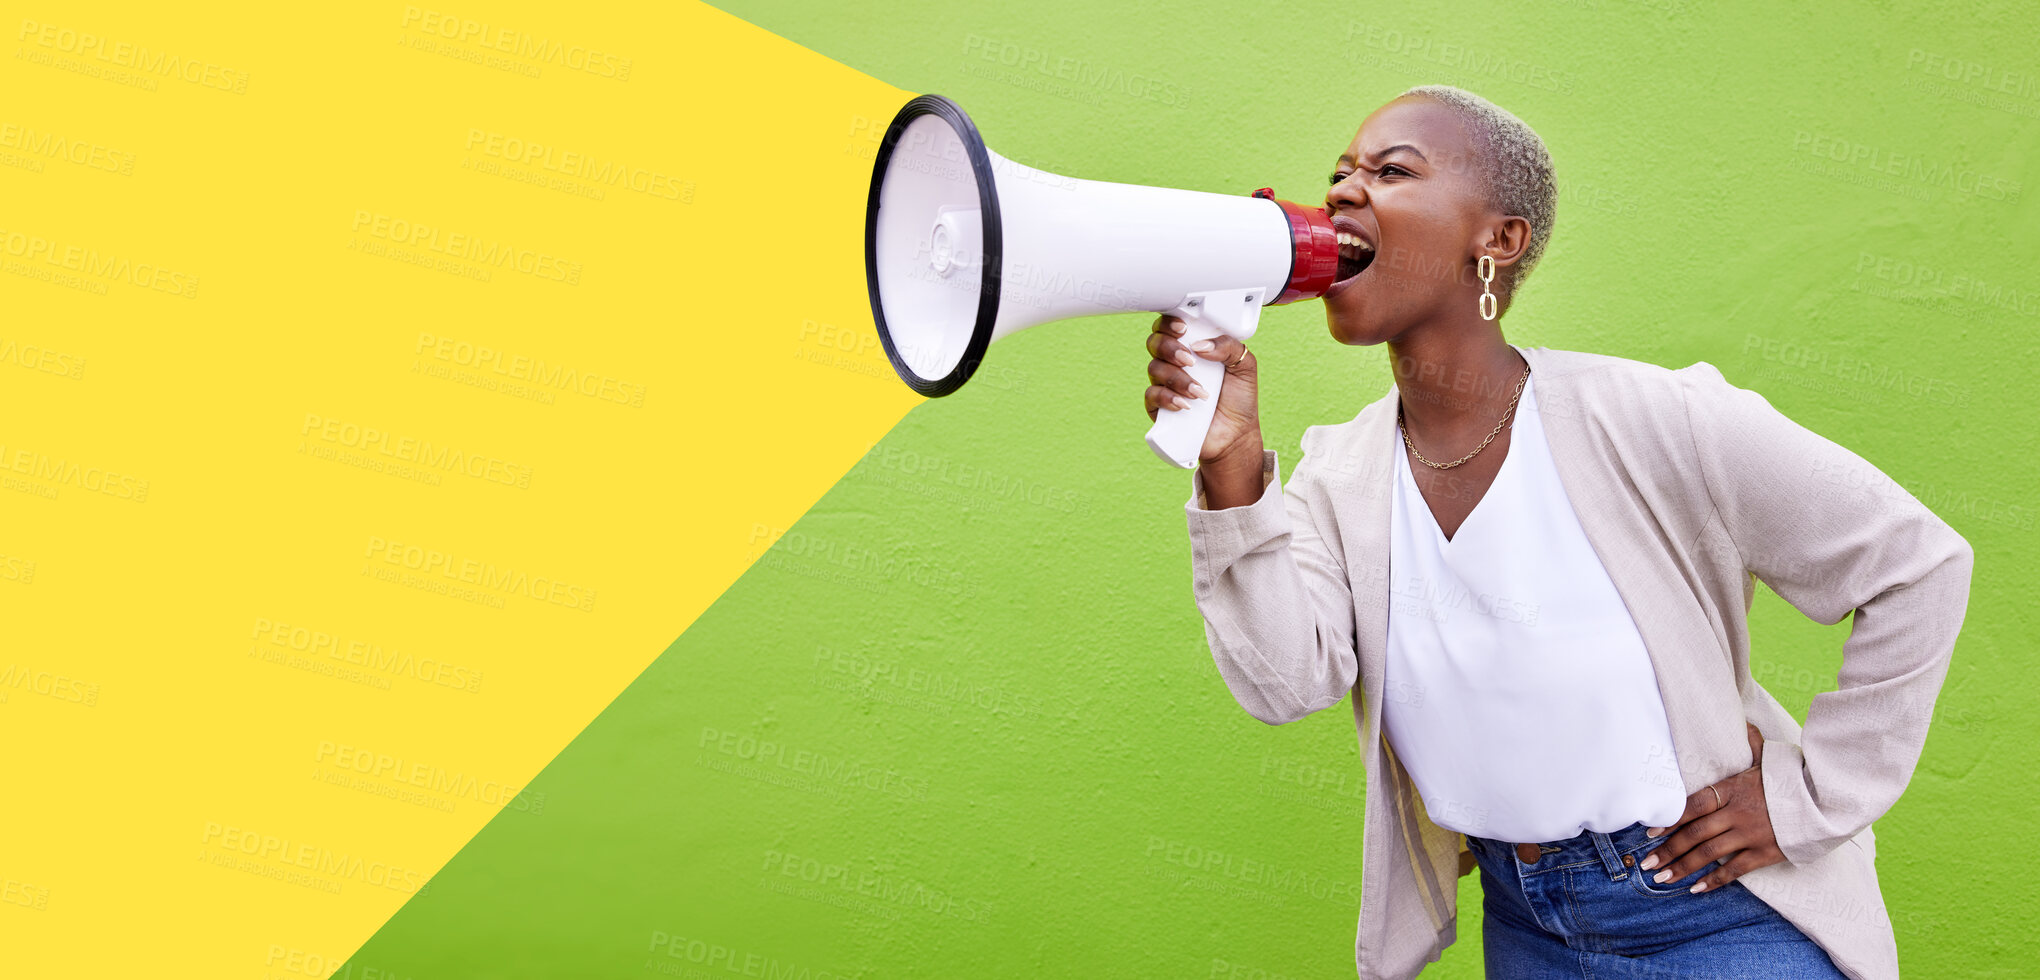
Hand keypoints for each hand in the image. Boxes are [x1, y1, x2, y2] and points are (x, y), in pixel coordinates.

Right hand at [1143, 314, 1260, 463]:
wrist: (1236, 434)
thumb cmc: (1239, 399)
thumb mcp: (1244, 366)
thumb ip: (1228, 346)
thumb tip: (1200, 344)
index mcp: (1193, 347)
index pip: (1171, 326)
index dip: (1170, 323)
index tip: (1183, 328)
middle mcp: (1175, 362)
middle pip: (1155, 343)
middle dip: (1170, 348)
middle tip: (1190, 360)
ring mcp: (1165, 384)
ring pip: (1154, 369)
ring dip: (1178, 378)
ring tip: (1200, 392)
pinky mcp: (1159, 406)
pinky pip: (1152, 395)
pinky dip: (1168, 398)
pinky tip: (1186, 405)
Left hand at [1637, 722, 1782, 892]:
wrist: (1826, 799)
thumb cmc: (1791, 777)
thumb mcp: (1767, 757)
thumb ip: (1749, 742)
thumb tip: (1743, 719)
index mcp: (1732, 789)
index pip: (1693, 805)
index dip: (1670, 820)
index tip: (1650, 832)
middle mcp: (1737, 813)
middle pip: (1695, 833)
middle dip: (1668, 849)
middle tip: (1646, 862)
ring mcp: (1750, 834)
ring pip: (1709, 854)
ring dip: (1682, 867)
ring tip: (1661, 877)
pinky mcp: (1765, 853)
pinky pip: (1734, 870)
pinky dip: (1713, 881)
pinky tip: (1695, 888)